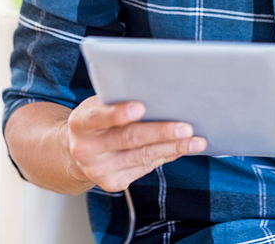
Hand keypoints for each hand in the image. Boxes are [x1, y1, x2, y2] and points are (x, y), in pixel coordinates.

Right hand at [67, 95, 206, 192]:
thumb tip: (158, 92)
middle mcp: (85, 149)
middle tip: (185, 127)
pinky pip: (145, 167)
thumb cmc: (97, 118)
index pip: (98, 117)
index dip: (118, 113)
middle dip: (160, 132)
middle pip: (128, 139)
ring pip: (142, 156)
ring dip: (173, 148)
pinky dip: (166, 156)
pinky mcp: (113, 183)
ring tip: (196, 141)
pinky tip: (182, 148)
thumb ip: (118, 98)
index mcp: (80, 122)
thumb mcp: (98, 103)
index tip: (140, 107)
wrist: (77, 151)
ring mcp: (98, 170)